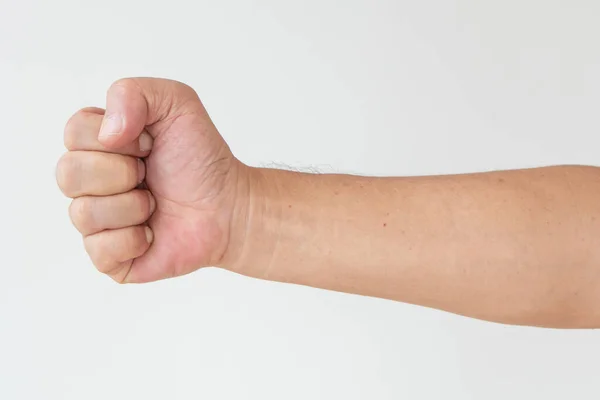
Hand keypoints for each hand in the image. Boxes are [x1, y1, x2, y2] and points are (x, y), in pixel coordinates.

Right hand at [56, 78, 248, 282]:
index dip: (117, 138)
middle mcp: (90, 181)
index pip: (74, 132)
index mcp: (98, 142)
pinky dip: (135, 238)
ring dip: (132, 205)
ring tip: (155, 203)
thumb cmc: (200, 158)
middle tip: (150, 174)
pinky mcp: (108, 256)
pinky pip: (99, 249)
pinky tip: (153, 232)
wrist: (228, 206)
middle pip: (69, 173)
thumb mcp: (176, 103)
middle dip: (122, 172)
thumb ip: (132, 93)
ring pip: (83, 213)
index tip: (150, 143)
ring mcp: (96, 220)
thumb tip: (106, 133)